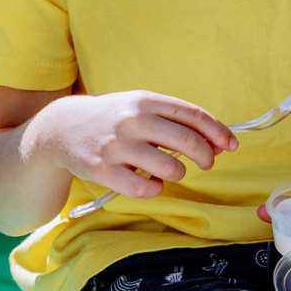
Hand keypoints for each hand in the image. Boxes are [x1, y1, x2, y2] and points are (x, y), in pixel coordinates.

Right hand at [30, 90, 234, 200]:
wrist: (60, 129)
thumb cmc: (111, 119)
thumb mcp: (139, 107)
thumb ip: (174, 120)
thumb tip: (218, 141)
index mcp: (145, 100)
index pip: (193, 115)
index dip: (218, 132)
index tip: (231, 145)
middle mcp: (131, 120)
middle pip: (188, 142)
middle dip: (206, 156)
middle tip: (207, 162)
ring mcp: (116, 146)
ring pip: (170, 168)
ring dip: (179, 173)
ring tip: (170, 170)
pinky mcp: (103, 171)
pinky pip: (145, 189)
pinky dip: (155, 189)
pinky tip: (150, 182)